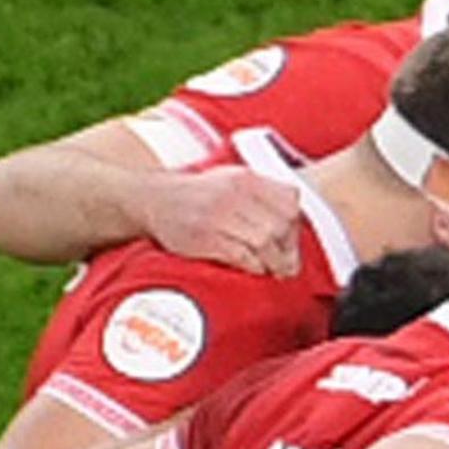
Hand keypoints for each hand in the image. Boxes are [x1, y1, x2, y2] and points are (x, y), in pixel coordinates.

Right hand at [141, 165, 302, 277]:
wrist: (153, 199)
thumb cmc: (197, 194)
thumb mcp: (230, 180)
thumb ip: (261, 194)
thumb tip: (293, 219)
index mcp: (245, 178)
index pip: (290, 201)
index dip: (296, 226)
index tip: (291, 240)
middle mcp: (234, 194)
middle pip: (280, 225)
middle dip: (288, 249)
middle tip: (286, 263)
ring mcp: (219, 215)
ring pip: (264, 241)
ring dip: (274, 262)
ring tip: (274, 270)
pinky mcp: (206, 237)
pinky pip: (242, 256)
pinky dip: (254, 266)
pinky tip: (254, 268)